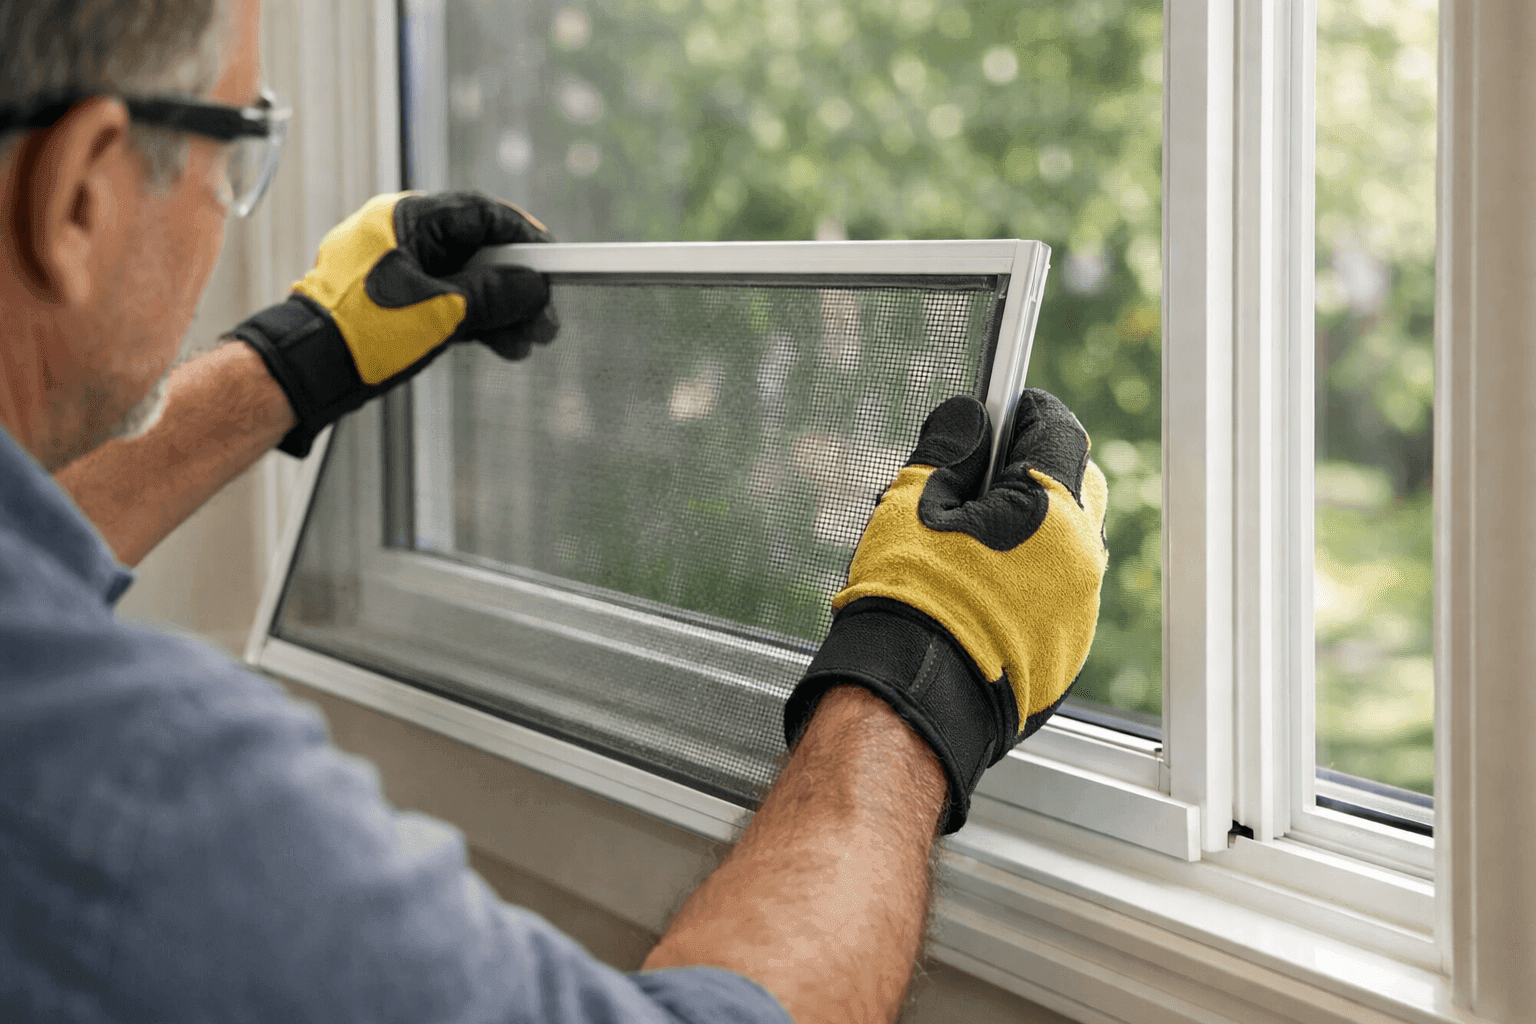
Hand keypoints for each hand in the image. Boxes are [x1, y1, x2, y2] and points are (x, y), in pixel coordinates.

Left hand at [229, 191, 558, 457]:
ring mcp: (395, 268)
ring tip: (526, 342)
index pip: (482, 215)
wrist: (307, 371)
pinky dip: (474, 321)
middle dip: (515, 289)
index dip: (525, 240)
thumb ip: (493, 295)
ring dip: (499, 311)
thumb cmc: (360, 333)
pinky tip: (502, 345)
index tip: (553, 264)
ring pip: (465, 281)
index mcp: (405, 219)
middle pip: (478, 252)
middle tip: (544, 319)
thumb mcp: (440, 313)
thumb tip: (534, 287)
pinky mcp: (393, 300)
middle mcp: (400, 236)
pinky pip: (446, 301)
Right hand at [782, 389, 1108, 833]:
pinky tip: (977, 590)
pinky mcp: (1066, 652)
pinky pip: (1058, 594)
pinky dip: (1028, 579)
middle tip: (978, 477)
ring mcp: (1079, 610)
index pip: (1056, 428)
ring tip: (967, 542)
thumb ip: (946, 451)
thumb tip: (964, 420)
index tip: (996, 412)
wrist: (911, 701)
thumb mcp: (912, 504)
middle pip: (1076, 484)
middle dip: (1034, 469)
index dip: (1021, 411)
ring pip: (1068, 542)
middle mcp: (1081, 559)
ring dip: (1031, 527)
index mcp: (1051, 512)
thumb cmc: (908, 601)